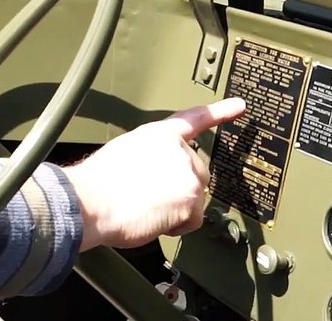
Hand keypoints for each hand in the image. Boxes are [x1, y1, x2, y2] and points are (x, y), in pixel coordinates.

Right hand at [65, 97, 245, 250]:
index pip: (194, 119)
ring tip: (146, 207)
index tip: (239, 106)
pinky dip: (177, 225)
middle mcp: (179, 150)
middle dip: (180, 188)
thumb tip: (157, 173)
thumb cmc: (98, 183)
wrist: (92, 202)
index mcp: (159, 134)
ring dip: (176, 208)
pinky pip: (193, 220)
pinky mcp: (192, 200)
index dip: (219, 112)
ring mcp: (188, 174)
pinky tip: (154, 219)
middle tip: (150, 196)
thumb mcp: (125, 151)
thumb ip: (151, 155)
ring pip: (195, 198)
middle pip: (197, 172)